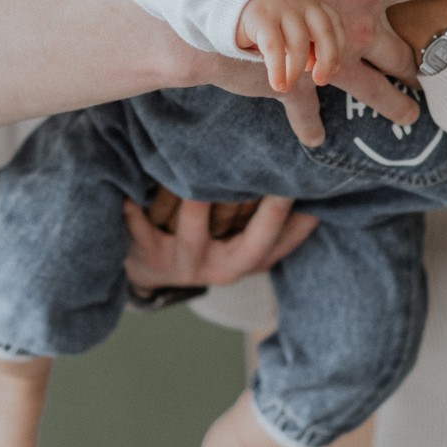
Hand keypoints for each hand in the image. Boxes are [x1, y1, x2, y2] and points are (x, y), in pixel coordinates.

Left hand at [123, 192, 317, 288]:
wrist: (149, 271)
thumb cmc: (204, 239)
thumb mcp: (237, 240)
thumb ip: (265, 217)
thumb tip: (307, 176)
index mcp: (247, 261)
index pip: (283, 245)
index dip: (301, 224)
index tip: (316, 193)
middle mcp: (222, 268)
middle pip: (252, 246)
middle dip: (268, 215)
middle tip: (282, 184)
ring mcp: (186, 264)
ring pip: (194, 234)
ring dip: (196, 207)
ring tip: (199, 176)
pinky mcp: (149, 258)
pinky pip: (142, 235)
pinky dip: (135, 216)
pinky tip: (130, 195)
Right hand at [227, 0, 446, 128]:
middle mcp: (359, 27)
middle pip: (408, 53)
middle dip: (425, 61)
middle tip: (436, 65)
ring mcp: (332, 61)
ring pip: (376, 91)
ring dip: (395, 103)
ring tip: (411, 113)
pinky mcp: (300, 81)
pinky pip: (308, 112)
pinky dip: (311, 126)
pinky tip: (316, 138)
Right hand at [236, 0, 343, 91]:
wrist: (226, 0)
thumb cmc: (263, 19)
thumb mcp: (289, 24)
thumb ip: (305, 40)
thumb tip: (316, 67)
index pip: (334, 23)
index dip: (338, 48)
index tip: (334, 68)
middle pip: (324, 31)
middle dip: (327, 60)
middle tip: (321, 81)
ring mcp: (280, 6)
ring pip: (298, 43)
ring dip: (296, 70)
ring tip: (289, 84)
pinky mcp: (260, 17)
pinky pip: (274, 48)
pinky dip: (278, 70)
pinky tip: (278, 84)